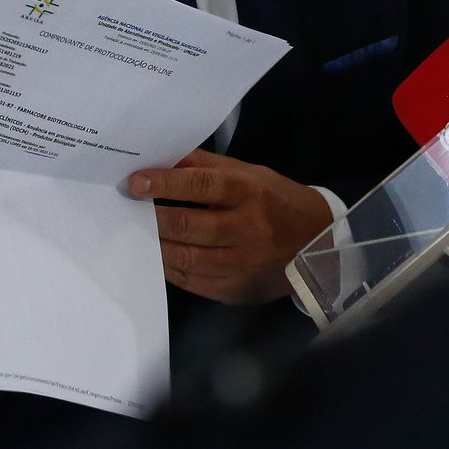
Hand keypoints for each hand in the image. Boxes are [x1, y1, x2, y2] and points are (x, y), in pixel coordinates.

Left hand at [128, 150, 334, 304]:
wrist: (319, 246)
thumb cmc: (278, 201)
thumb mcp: (251, 174)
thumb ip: (207, 167)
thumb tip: (165, 158)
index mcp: (251, 193)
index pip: (200, 185)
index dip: (164, 183)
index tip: (135, 182)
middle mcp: (247, 230)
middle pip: (187, 225)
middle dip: (153, 216)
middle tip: (129, 208)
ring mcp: (241, 265)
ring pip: (185, 257)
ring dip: (156, 244)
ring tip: (138, 231)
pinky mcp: (235, 290)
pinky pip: (192, 281)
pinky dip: (170, 267)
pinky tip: (159, 254)